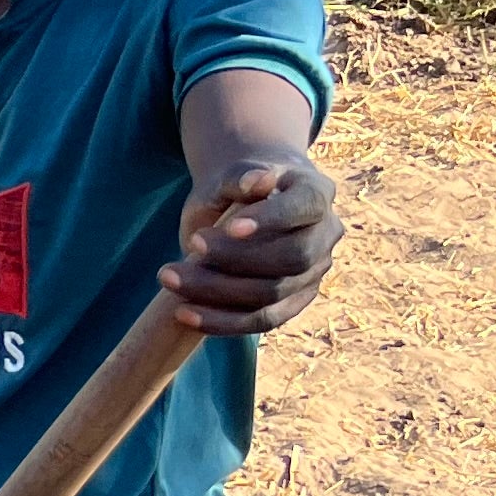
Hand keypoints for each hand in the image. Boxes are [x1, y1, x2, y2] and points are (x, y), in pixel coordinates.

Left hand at [162, 155, 339, 332]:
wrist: (239, 207)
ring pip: (272, 294)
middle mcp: (325, 235)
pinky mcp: (293, 302)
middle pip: (291, 258)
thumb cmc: (236, 186)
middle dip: (236, 258)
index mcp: (316, 193)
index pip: (304, 207)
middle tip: (189, 245)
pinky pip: (263, 321)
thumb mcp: (232, 174)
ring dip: (217, 293)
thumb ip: (241, 176)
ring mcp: (313, 272)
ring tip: (170, 279)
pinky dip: (223, 322)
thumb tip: (256, 180)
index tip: (229, 226)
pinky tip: (184, 314)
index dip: (271, 220)